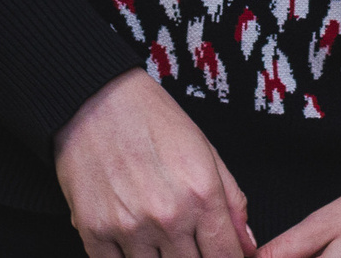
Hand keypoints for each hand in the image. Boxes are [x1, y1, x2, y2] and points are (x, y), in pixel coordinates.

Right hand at [55, 69, 257, 257]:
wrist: (95, 99)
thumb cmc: (152, 119)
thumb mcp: (206, 151)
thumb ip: (232, 201)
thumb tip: (247, 244)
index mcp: (202, 194)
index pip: (226, 257)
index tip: (220, 256)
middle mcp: (168, 216)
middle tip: (186, 242)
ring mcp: (129, 227)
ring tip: (157, 238)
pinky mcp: (94, 231)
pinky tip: (131, 243)